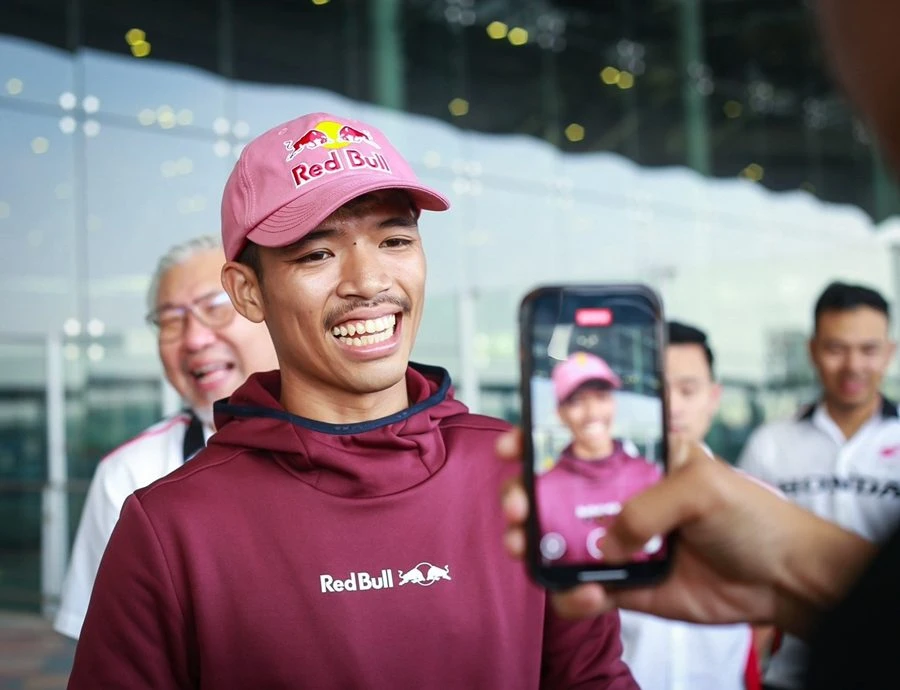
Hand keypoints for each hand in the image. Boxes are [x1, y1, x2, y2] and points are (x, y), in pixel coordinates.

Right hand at [497, 429, 872, 636]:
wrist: (782, 580)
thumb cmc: (751, 516)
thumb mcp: (702, 487)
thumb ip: (647, 507)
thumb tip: (606, 544)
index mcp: (637, 459)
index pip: (579, 440)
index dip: (539, 440)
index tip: (514, 448)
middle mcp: (619, 496)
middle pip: (554, 491)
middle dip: (524, 496)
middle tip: (516, 507)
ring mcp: (618, 541)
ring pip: (557, 541)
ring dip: (533, 544)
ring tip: (525, 549)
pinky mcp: (622, 584)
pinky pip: (581, 588)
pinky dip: (573, 594)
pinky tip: (590, 594)